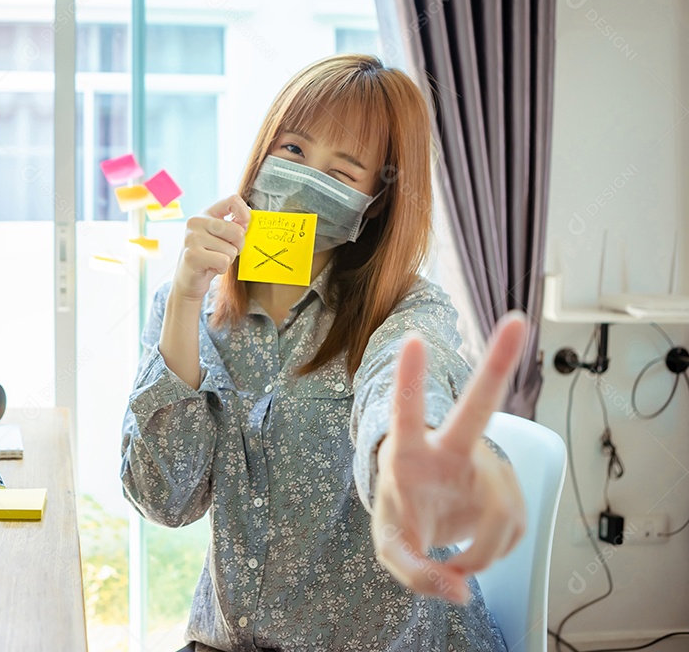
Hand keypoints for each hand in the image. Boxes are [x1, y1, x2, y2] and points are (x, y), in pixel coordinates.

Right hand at [171, 194, 250, 303]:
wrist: (188, 280)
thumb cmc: (210, 257)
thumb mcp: (223, 238)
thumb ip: (235, 226)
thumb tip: (247, 221)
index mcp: (206, 213)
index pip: (232, 200)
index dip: (245, 213)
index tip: (244, 227)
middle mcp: (196, 221)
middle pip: (237, 231)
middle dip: (238, 246)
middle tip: (224, 252)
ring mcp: (192, 237)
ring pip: (231, 250)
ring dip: (227, 260)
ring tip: (213, 261)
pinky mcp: (192, 255)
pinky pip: (223, 261)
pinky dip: (221, 269)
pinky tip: (209, 268)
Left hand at [370, 311, 528, 603]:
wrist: (423, 517)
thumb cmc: (402, 518)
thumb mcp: (392, 550)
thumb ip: (416, 573)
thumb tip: (459, 589)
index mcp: (408, 453)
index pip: (407, 412)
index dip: (411, 381)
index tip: (414, 340)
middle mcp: (451, 448)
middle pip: (478, 406)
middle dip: (500, 361)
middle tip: (519, 320)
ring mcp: (487, 462)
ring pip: (501, 517)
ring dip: (481, 555)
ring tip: (457, 561)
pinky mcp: (512, 486)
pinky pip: (514, 532)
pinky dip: (494, 555)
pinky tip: (477, 547)